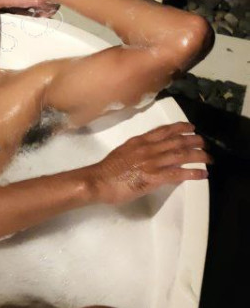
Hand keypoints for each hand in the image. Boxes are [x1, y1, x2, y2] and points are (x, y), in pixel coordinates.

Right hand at [88, 122, 209, 204]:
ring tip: (209, 157)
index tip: (191, 127)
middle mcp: (148, 148)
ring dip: (198, 155)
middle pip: (176, 141)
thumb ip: (138, 150)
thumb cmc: (107, 170)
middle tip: (204, 142)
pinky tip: (202, 174)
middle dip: (193, 140)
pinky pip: (178, 173)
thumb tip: (151, 153)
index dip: (180, 128)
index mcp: (140, 141)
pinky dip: (193, 173)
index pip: (163, 131)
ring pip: (180, 155)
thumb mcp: (124, 152)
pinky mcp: (154, 177)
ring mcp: (152, 162)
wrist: (98, 180)